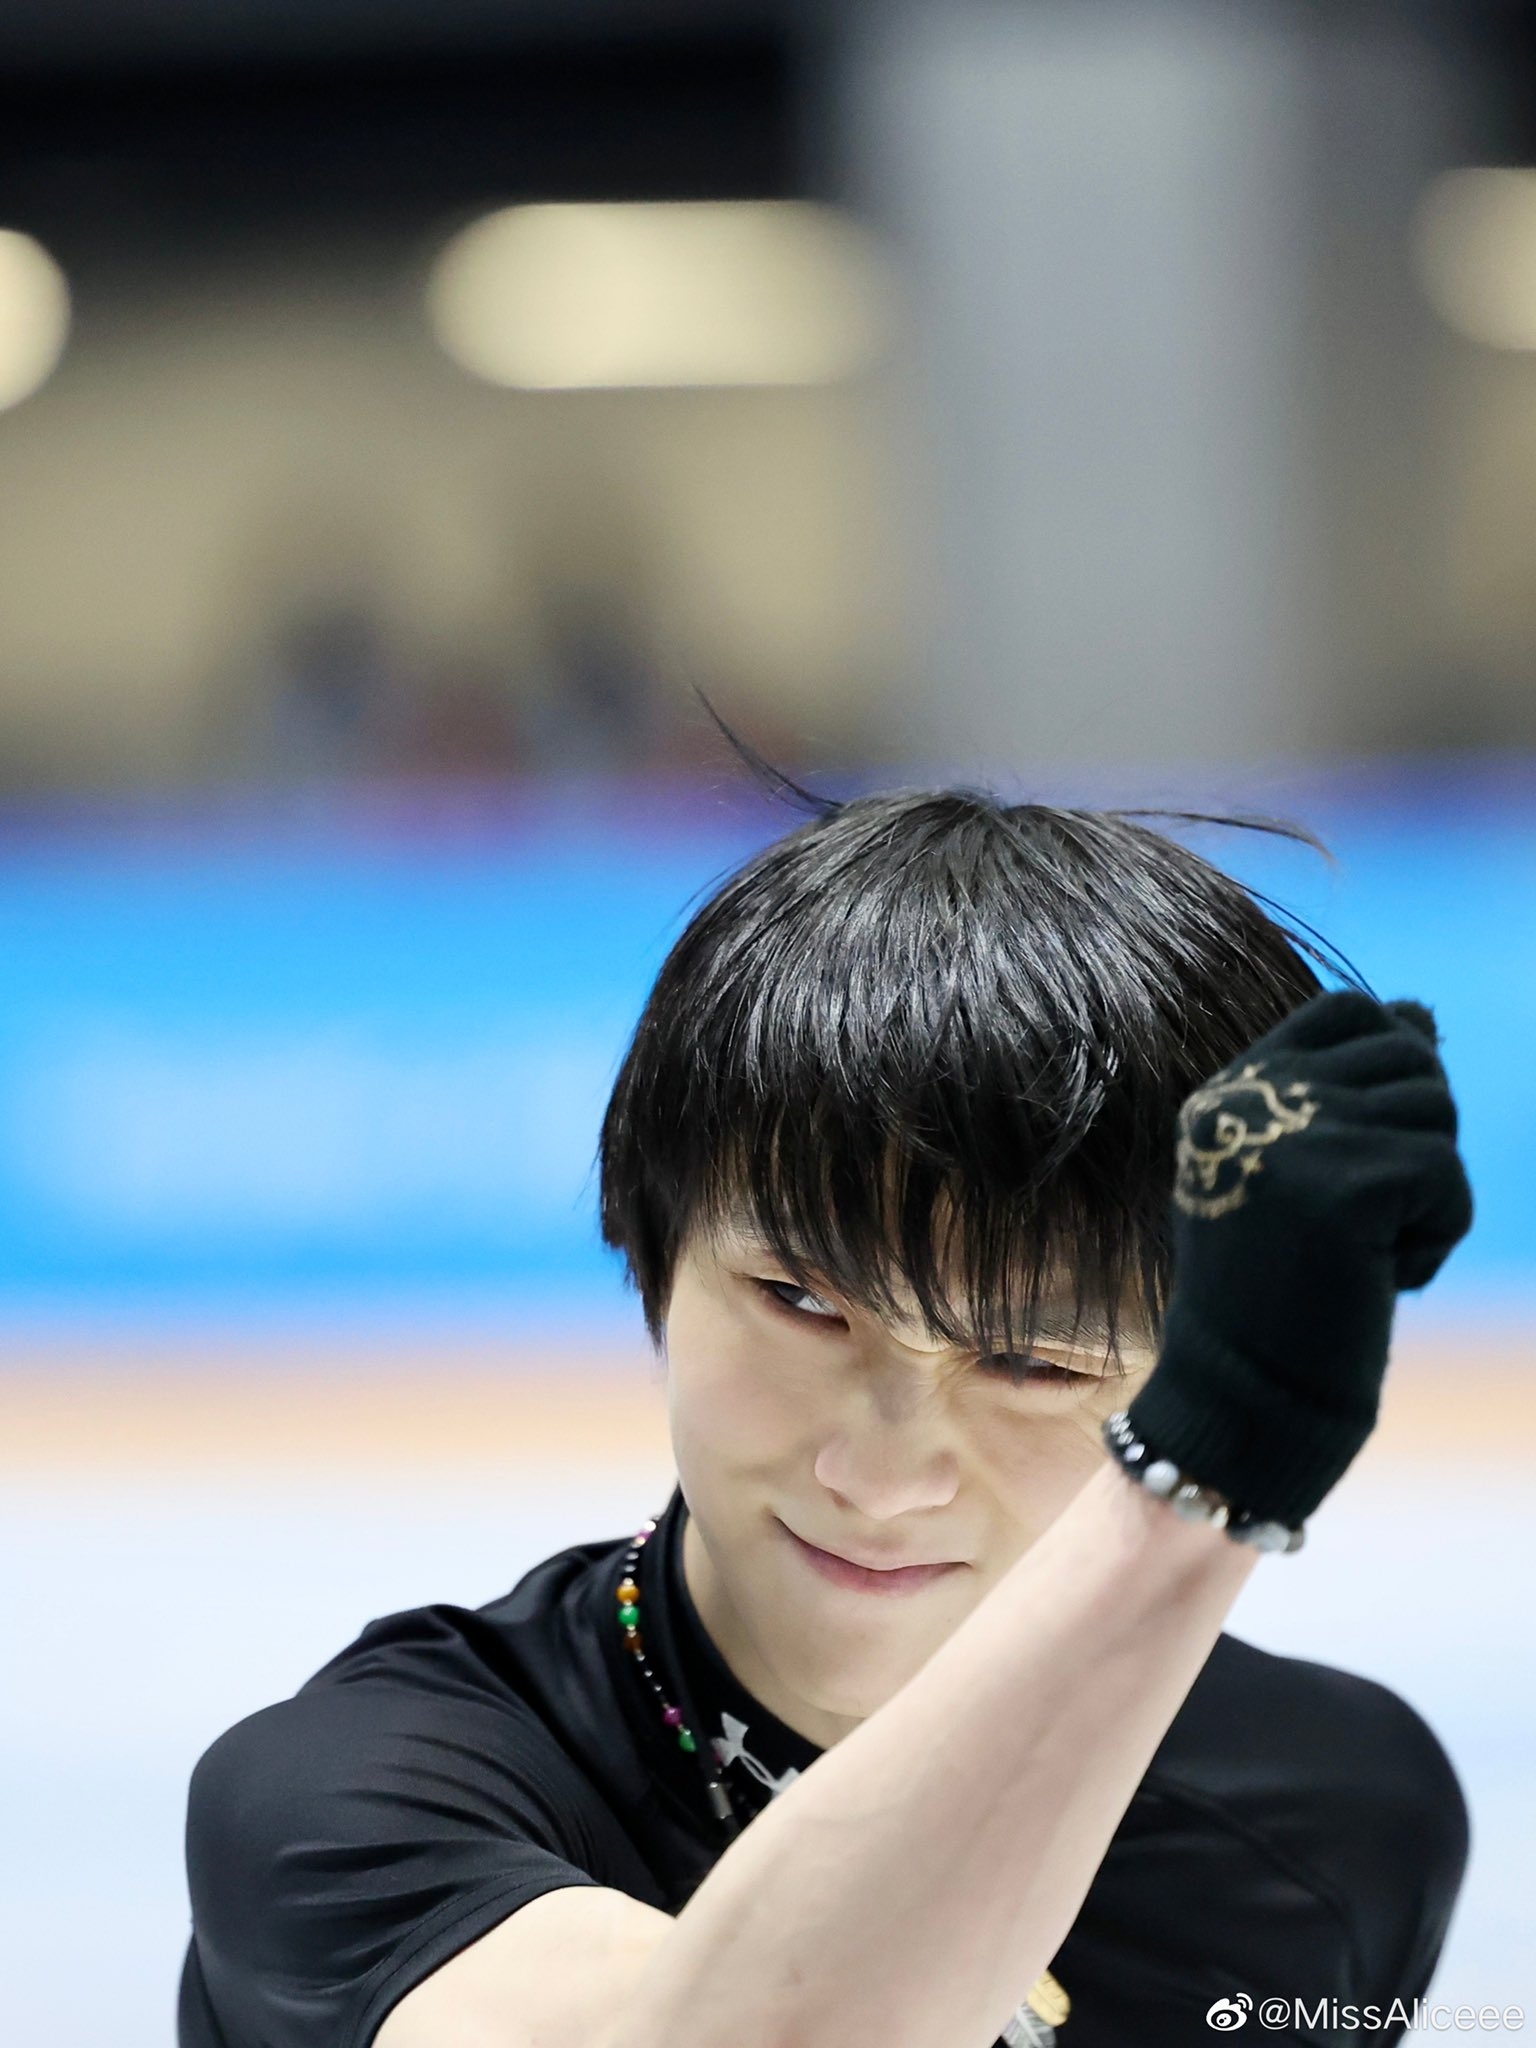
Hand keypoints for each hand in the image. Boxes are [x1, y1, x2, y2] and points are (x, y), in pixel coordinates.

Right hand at [1122, 989, 1473, 1526]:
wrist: (1246, 1399)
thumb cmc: (1278, 1296)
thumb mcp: (1302, 1174)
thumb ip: (1349, 1091)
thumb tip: (1420, 1013)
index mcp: (1226, 1093)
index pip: (1345, 1010)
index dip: (1394, 1059)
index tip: (1378, 1146)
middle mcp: (1247, 1099)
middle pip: (1404, 1052)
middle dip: (1423, 1127)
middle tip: (1383, 1211)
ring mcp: (1291, 1137)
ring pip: (1434, 1108)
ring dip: (1432, 1187)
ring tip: (1375, 1248)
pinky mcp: (1343, 1185)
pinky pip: (1448, 1173)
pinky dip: (1439, 1233)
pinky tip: (1388, 1276)